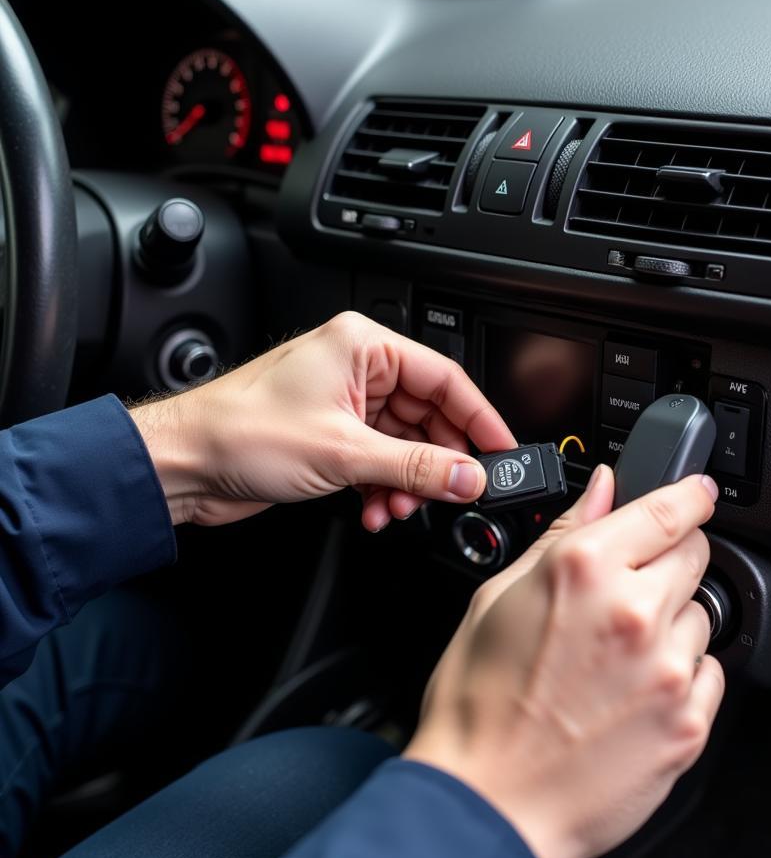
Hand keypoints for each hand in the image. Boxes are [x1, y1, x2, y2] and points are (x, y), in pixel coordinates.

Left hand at [130, 312, 515, 528]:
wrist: (181, 465)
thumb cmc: (240, 432)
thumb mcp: (345, 453)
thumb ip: (416, 466)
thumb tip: (468, 475)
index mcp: (364, 347)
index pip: (445, 377)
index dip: (479, 416)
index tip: (501, 450)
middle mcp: (356, 369)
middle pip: (428, 414)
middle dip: (437, 460)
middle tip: (453, 491)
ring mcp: (343, 404)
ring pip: (404, 443)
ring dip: (407, 481)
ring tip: (398, 506)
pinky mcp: (330, 435)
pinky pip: (379, 460)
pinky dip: (383, 487)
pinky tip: (374, 510)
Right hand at [405, 465, 723, 857]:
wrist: (488, 804)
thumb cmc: (479, 705)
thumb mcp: (498, 598)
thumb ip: (564, 533)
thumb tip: (602, 488)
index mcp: (584, 569)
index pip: (669, 509)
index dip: (690, 494)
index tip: (698, 493)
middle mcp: (635, 611)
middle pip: (696, 554)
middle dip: (670, 559)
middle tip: (628, 591)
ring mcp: (667, 669)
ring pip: (703, 615)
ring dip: (673, 622)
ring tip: (618, 657)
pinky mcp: (688, 722)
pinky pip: (710, 673)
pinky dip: (681, 674)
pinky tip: (632, 693)